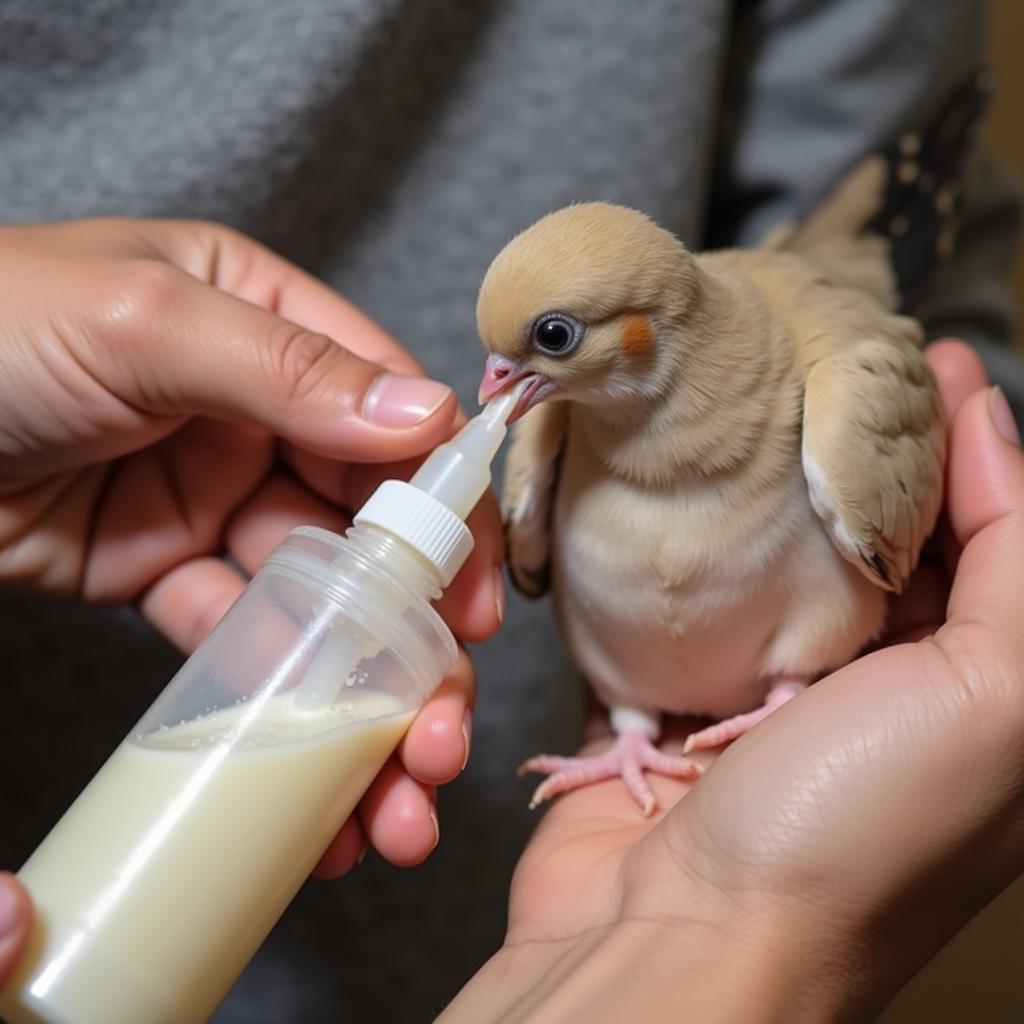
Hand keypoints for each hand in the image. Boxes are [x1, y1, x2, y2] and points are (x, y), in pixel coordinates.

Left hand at [0, 219, 502, 879]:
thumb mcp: (139, 320)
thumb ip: (286, 366)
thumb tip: (427, 418)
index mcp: (265, 320)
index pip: (389, 416)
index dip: (445, 509)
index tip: (478, 598)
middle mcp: (255, 407)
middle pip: (370, 522)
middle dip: (418, 628)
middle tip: (442, 724)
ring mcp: (213, 491)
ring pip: (316, 594)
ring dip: (361, 687)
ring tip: (397, 781)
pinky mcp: (163, 566)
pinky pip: (234, 634)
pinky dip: (273, 699)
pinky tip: (311, 767)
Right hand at [442, 340, 1023, 1021]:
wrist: (676, 943)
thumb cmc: (845, 839)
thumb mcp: (993, 701)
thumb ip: (1013, 560)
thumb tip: (986, 427)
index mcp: (967, 695)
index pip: (983, 541)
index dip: (962, 448)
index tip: (921, 362)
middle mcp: (870, 691)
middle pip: (875, 542)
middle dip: (857, 455)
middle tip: (821, 364)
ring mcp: (762, 691)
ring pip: (773, 561)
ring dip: (762, 489)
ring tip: (744, 404)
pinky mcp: (673, 693)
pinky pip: (682, 597)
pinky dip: (682, 545)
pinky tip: (670, 484)